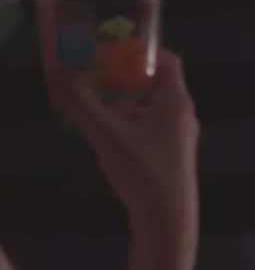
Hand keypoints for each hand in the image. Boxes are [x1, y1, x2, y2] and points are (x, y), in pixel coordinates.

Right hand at [46, 49, 198, 269]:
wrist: (167, 219)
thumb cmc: (143, 169)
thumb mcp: (107, 133)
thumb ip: (81, 102)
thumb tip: (57, 73)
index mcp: (177, 100)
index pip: (167, 60)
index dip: (140, 51)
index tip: (110, 52)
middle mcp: (183, 114)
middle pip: (156, 83)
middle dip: (124, 77)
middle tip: (92, 77)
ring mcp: (180, 136)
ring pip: (151, 108)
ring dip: (124, 102)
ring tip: (92, 104)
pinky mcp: (172, 156)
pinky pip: (150, 128)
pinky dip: (129, 123)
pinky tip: (105, 135)